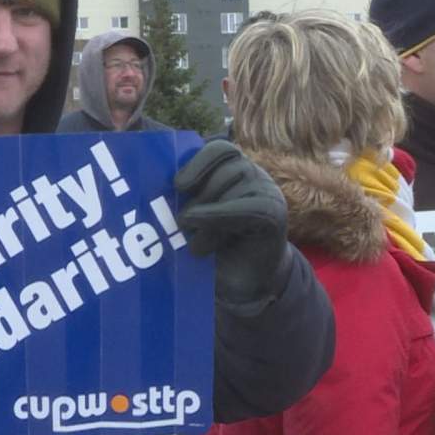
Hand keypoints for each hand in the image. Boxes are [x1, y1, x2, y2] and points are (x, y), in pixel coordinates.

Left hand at [174, 140, 289, 314]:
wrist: (244, 283)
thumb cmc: (213, 248)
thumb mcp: (195, 218)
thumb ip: (184, 197)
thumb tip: (159, 184)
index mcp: (232, 170)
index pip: (219, 150)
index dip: (197, 162)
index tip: (177, 185)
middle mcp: (253, 176)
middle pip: (225, 168)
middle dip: (200, 195)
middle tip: (183, 225)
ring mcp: (267, 192)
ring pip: (235, 186)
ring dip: (208, 214)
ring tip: (196, 245)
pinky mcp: (274, 214)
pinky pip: (248, 208)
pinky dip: (220, 217)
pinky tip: (201, 236)